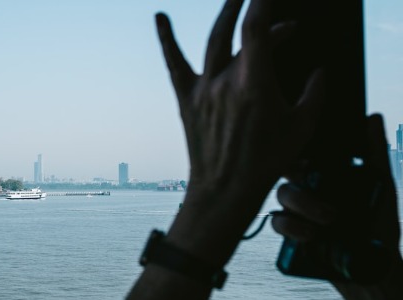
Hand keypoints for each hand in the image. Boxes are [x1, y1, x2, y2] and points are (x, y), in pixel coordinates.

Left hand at [157, 0, 323, 265]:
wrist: (225, 190)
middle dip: (251, 9)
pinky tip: (159, 17)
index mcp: (255, 85)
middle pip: (238, 33)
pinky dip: (166, 39)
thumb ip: (315, 94)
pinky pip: (175, 64)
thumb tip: (321, 72)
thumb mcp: (302, 128)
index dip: (263, 6)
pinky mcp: (186, 100)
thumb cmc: (267, 163)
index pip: (257, 30)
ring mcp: (203, 89)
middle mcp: (225, 82)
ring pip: (213, 42)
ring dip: (225, 16)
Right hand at [272, 114, 402, 298]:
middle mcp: (308, 190)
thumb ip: (374, 151)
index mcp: (325, 176)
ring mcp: (298, 212)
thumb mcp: (381, 185)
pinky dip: (290, 227)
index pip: (302, 156)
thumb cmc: (380, 225)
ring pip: (281, 197)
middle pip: (288, 175)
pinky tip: (310, 234)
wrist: (373, 267)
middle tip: (321, 195)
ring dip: (302, 206)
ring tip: (327, 221)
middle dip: (301, 183)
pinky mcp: (290, 234)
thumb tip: (373, 117)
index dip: (297, 153)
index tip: (307, 160)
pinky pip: (277, 223)